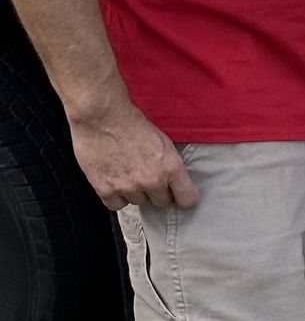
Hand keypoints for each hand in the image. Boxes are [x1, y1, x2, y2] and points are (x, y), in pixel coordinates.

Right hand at [70, 99, 197, 210]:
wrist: (101, 115)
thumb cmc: (131, 121)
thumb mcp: (163, 140)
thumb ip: (169, 165)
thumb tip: (173, 181)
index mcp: (171, 167)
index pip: (187, 199)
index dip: (183, 198)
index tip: (178, 195)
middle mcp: (152, 180)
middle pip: (161, 202)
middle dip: (157, 192)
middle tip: (147, 176)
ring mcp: (128, 187)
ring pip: (138, 202)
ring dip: (135, 192)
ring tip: (127, 172)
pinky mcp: (105, 189)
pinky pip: (116, 205)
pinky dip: (115, 196)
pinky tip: (114, 181)